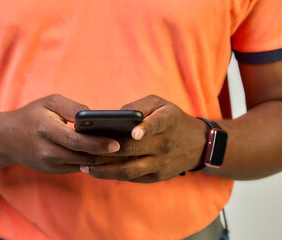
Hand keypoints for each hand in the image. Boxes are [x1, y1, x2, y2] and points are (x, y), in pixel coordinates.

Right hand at [4, 94, 120, 173]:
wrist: (7, 138)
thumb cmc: (32, 116)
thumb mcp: (50, 102)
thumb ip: (73, 108)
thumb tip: (95, 117)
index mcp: (46, 130)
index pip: (76, 141)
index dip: (98, 143)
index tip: (116, 143)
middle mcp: (48, 152)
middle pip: (83, 156)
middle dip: (106, 154)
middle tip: (125, 149)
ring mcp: (50, 164)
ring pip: (82, 164)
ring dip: (101, 160)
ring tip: (119, 153)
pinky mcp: (53, 171)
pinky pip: (77, 167)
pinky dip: (91, 162)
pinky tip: (104, 156)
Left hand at [80, 95, 206, 182]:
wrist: (198, 145)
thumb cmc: (173, 120)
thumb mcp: (161, 104)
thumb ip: (139, 106)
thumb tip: (114, 116)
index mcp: (167, 122)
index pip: (157, 125)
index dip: (145, 129)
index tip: (134, 133)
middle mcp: (164, 145)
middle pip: (132, 150)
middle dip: (105, 151)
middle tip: (83, 149)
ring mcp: (160, 164)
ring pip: (129, 171)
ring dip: (105, 170)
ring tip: (85, 166)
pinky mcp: (157, 177)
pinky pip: (132, 178)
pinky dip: (113, 175)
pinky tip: (97, 171)